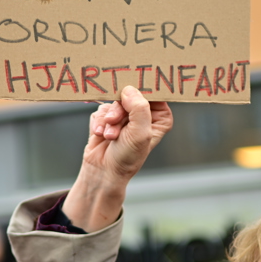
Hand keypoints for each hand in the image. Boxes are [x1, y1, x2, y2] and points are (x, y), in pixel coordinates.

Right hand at [62, 86, 172, 231]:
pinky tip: (100, 134)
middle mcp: (145, 114)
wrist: (103, 172)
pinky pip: (102, 108)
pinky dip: (99, 121)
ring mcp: (126, 115)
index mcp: (160, 116)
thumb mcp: (140, 133)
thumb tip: (129, 89)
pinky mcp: (109, 117)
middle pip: (130, 95)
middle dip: (119, 110)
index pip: (154, 93)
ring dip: (108, 119)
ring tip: (108, 136)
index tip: (129, 92)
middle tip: (114, 122)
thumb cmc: (127, 157)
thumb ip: (139, 108)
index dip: (141, 91)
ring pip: (114, 102)